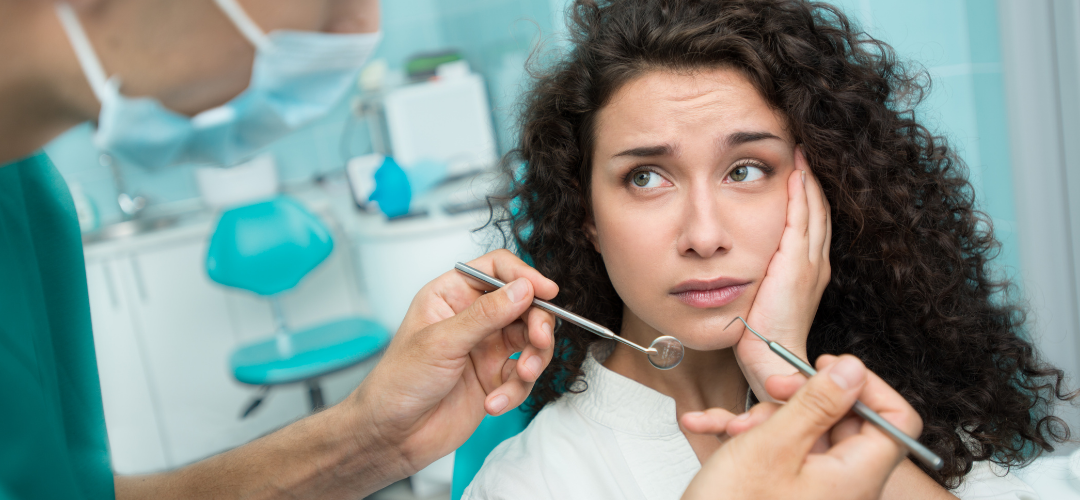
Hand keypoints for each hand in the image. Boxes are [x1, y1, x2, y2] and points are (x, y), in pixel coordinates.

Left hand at [347, 249, 557, 477]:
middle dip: (537, 323)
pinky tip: (494, 403)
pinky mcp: (495, 378)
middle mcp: (472, 317)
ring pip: (531, 341)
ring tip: (523, 375)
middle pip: (524, 304)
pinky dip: (516, 390)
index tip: (546, 292)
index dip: (524, 276)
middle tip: (539, 339)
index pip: (497, 270)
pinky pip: (523, 377)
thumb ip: (485, 314)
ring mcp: (486, 348)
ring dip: (534, 359)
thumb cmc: (398, 382)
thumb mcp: (441, 342)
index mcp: (452, 294)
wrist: (393, 435)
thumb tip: (522, 289)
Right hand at [680, 355, 922, 499]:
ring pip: (806, 434)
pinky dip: (749, 437)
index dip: (866, 386)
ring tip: (732, 425)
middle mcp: (845, 487)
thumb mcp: (771, 446)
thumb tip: (854, 370)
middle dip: (801, 399)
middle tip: (771, 387)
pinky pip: (780, 454)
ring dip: (765, 418)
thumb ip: (817, 403)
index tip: (828, 368)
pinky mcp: (788, 493)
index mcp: (856, 477)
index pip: (896, 420)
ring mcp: (817, 492)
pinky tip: (710, 427)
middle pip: (845, 422)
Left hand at [735, 145, 830, 400]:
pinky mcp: (797, 264)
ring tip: (800, 151)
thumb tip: (723, 255)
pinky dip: (800, 192)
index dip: (805, 195)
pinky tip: (794, 170)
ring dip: (807, 178)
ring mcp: (810, 262)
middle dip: (810, 179)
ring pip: (814, 208)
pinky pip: (802, 218)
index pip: (810, 222)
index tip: (795, 170)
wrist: (769, 359)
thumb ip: (752, 274)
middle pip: (818, 209)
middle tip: (801, 150)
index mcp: (807, 270)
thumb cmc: (757, 335)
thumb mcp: (757, 296)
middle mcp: (815, 262)